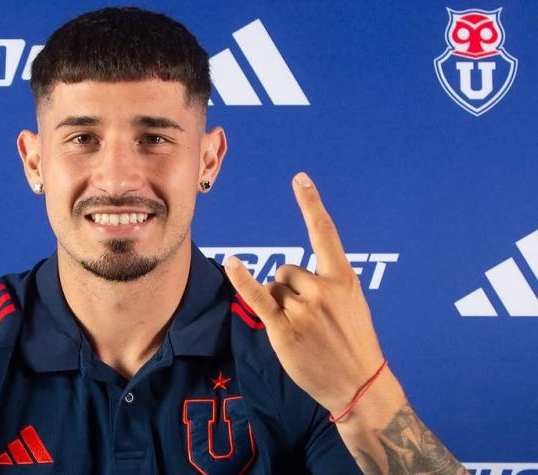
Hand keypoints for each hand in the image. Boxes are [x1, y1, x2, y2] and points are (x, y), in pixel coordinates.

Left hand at [224, 172, 389, 414]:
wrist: (360, 385)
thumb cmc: (354, 343)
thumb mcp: (352, 304)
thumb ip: (326, 282)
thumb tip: (285, 274)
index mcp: (343, 278)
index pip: (324, 233)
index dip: (311, 203)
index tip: (299, 178)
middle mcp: (322, 289)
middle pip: (285, 270)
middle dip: (288, 290)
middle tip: (310, 320)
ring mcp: (303, 309)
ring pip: (273, 289)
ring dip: (280, 306)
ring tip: (303, 331)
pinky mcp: (284, 328)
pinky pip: (257, 297)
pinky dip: (242, 279)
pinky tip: (232, 262)